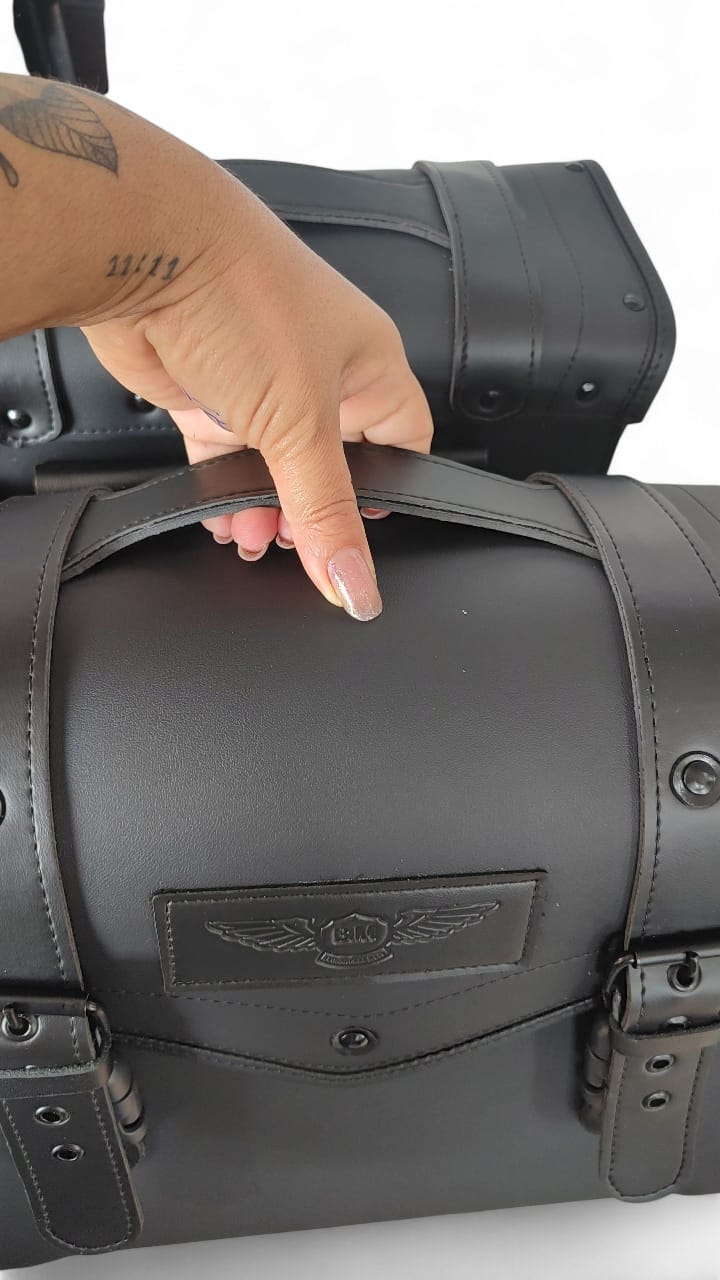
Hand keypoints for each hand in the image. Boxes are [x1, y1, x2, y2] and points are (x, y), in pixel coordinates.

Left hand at [81, 173, 432, 619]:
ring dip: (264, 510)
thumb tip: (355, 583)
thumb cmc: (243, 295)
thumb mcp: (302, 424)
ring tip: (254, 541)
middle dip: (314, 513)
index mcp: (369, 364)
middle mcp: (319, 371)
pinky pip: (224, 460)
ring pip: (274, 468)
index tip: (362, 536)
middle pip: (332, 465)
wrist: (145, 249)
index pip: (403, 443)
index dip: (387, 493)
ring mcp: (261, 382)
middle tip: (299, 546)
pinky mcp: (207, 394)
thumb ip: (325, 512)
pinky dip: (222, 494)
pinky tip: (219, 520)